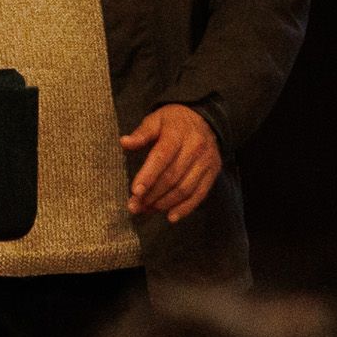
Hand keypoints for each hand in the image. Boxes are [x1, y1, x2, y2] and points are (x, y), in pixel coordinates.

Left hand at [120, 104, 222, 221]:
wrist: (205, 119)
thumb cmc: (174, 122)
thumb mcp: (156, 119)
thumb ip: (141, 133)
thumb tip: (124, 142)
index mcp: (178, 133)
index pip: (162, 157)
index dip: (148, 176)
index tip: (135, 191)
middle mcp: (195, 148)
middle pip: (172, 177)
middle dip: (152, 195)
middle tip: (135, 206)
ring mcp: (206, 162)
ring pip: (185, 189)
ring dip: (164, 204)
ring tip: (147, 210)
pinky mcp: (212, 173)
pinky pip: (199, 194)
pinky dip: (185, 208)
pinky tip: (170, 217)